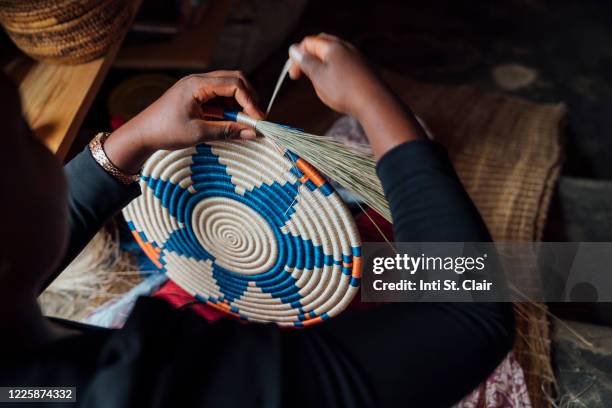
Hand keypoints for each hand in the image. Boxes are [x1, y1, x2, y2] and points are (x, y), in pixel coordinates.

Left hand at [104, 71, 263, 172]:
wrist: (141, 134)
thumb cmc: (165, 131)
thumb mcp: (199, 133)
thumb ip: (227, 131)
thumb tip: (253, 133)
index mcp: (197, 84)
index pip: (234, 84)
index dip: (250, 101)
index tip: (258, 119)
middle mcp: (198, 80)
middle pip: (234, 79)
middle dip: (248, 98)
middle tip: (255, 118)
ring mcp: (196, 86)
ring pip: (228, 87)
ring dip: (239, 104)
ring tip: (242, 123)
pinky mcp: (196, 95)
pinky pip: (219, 96)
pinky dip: (229, 108)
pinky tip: (229, 122)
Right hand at [288, 34, 388, 118]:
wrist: (373, 103)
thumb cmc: (343, 90)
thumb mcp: (318, 76)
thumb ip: (305, 62)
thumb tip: (294, 49)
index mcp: (332, 46)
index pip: (308, 42)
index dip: (297, 56)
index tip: (294, 75)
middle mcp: (346, 47)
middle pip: (322, 45)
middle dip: (309, 58)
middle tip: (304, 74)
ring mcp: (356, 57)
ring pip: (333, 55)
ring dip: (322, 65)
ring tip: (320, 83)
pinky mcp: (363, 68)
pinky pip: (344, 64)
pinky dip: (334, 72)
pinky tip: (336, 87)